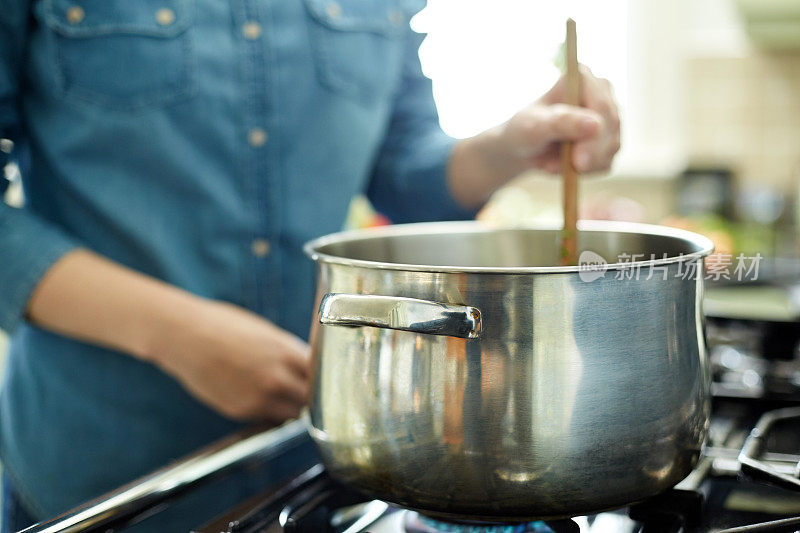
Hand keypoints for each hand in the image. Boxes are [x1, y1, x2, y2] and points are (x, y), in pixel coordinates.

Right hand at [149, 299, 310, 422]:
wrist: (184, 336)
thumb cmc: (223, 325)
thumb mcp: (265, 331)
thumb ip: (289, 351)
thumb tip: (307, 364)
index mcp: (286, 353)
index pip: (321, 375)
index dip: (324, 377)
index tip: (324, 377)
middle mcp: (276, 379)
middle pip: (310, 399)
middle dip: (310, 395)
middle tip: (306, 389)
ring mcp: (258, 398)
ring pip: (291, 414)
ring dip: (292, 407)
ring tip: (284, 394)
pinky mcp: (241, 411)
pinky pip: (267, 418)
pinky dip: (269, 411)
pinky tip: (260, 396)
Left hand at [448, 66, 620, 207]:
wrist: (524, 147)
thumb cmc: (525, 129)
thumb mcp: (534, 126)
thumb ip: (561, 123)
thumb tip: (596, 125)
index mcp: (583, 78)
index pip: (601, 106)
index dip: (595, 136)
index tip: (579, 162)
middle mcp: (602, 93)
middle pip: (610, 127)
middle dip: (587, 155)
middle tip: (557, 169)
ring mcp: (609, 118)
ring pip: (611, 147)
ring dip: (582, 165)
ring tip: (551, 165)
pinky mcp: (609, 141)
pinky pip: (606, 162)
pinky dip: (585, 172)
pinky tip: (564, 167)